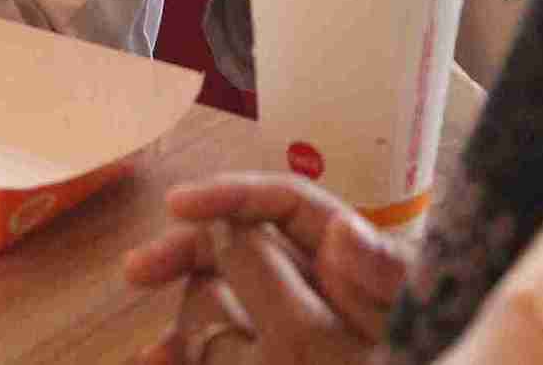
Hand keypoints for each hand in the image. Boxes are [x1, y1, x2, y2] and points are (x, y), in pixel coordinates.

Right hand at [124, 174, 405, 364]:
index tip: (178, 203)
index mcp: (345, 252)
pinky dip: (189, 354)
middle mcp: (313, 278)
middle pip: (238, 244)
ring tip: (156, 353)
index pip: (282, 201)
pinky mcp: (272, 354)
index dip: (229, 195)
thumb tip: (326, 229)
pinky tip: (159, 363)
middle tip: (137, 270)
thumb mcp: (375, 323)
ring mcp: (291, 322)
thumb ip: (345, 277)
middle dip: (185, 252)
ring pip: (223, 298)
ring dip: (182, 315)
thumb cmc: (405, 354)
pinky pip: (224, 347)